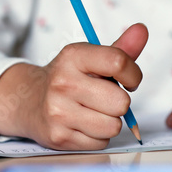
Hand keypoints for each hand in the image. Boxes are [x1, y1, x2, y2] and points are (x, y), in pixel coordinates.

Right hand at [0, 23, 147, 149]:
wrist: (29, 101)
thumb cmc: (68, 80)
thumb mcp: (89, 60)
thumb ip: (120, 49)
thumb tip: (142, 30)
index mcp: (72, 57)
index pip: (118, 62)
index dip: (133, 74)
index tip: (129, 80)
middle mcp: (63, 83)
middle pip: (121, 102)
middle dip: (118, 103)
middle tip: (103, 98)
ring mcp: (59, 112)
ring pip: (113, 126)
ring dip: (109, 122)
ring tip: (92, 113)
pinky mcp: (59, 137)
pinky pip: (100, 142)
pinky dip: (97, 136)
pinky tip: (83, 125)